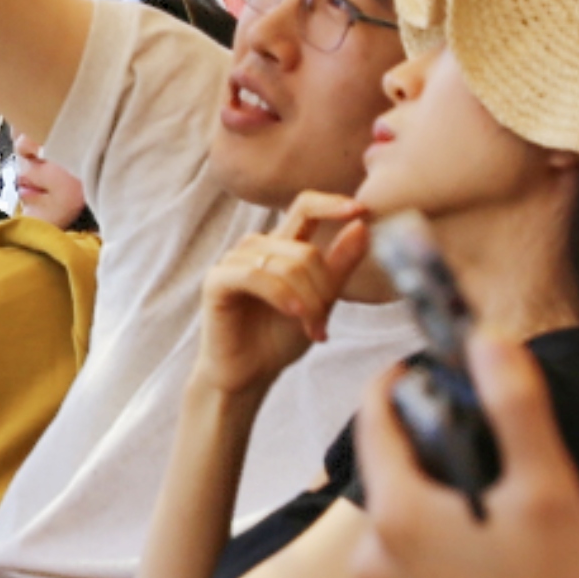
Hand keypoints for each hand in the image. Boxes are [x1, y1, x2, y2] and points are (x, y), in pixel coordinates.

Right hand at [195, 194, 370, 403]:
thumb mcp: (320, 301)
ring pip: (285, 264)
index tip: (360, 211)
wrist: (248, 374)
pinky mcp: (217, 281)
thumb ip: (339, 265)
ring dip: (306, 299)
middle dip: (323, 288)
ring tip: (311, 328)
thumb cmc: (279, 338)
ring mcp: (234, 261)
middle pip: (304, 250)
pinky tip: (293, 314)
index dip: (331, 203)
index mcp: (282, 246)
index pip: (305, 206)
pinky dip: (280, 295)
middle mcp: (257, 248)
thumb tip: (362, 226)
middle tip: (323, 321)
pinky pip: (255, 275)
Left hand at [349, 333, 578, 577]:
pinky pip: (414, 570)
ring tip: (503, 510)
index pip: (375, 420)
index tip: (424, 363)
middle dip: (434, 448)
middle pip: (393, 472)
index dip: (399, 383)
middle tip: (492, 444)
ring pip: (404, 523)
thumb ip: (515, 408)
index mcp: (397, 512)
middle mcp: (371, 557)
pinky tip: (495, 563)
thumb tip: (486, 342)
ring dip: (441, 504)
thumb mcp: (547, 490)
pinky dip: (444, 553)